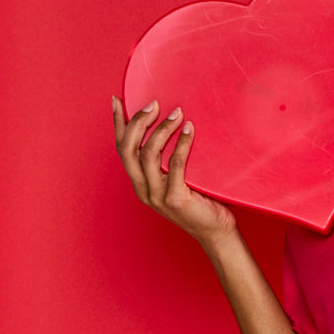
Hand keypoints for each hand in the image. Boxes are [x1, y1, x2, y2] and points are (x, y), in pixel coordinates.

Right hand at [112, 96, 236, 246]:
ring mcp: (157, 196)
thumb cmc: (201, 203)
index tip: (117, 101)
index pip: (122, 149)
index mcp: (140, 184)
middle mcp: (144, 190)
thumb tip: (173, 125)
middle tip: (154, 104)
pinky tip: (189, 130)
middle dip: (138, 122)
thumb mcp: (179, 179)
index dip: (118, 124)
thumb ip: (168, 161)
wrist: (216, 233)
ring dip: (161, 130)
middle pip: (128, 149)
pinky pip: (175, 165)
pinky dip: (181, 144)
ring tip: (177, 113)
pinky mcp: (175, 199)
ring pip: (148, 155)